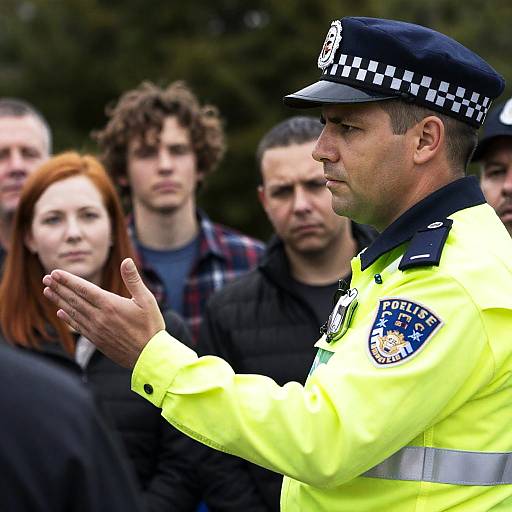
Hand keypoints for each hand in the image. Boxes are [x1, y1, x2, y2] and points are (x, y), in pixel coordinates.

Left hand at [43, 258, 164, 367]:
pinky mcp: (97, 340)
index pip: (84, 289)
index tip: (55, 272)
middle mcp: (99, 317)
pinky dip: (68, 318)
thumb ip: (133, 279)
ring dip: (59, 301)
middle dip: (59, 288)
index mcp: (110, 305)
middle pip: (74, 299)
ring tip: (48, 291)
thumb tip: (126, 260)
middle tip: (46, 278)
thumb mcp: (147, 299)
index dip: (68, 280)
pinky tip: (60, 313)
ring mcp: (96, 330)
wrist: (149, 356)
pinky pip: (78, 327)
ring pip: (73, 313)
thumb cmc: (151, 326)